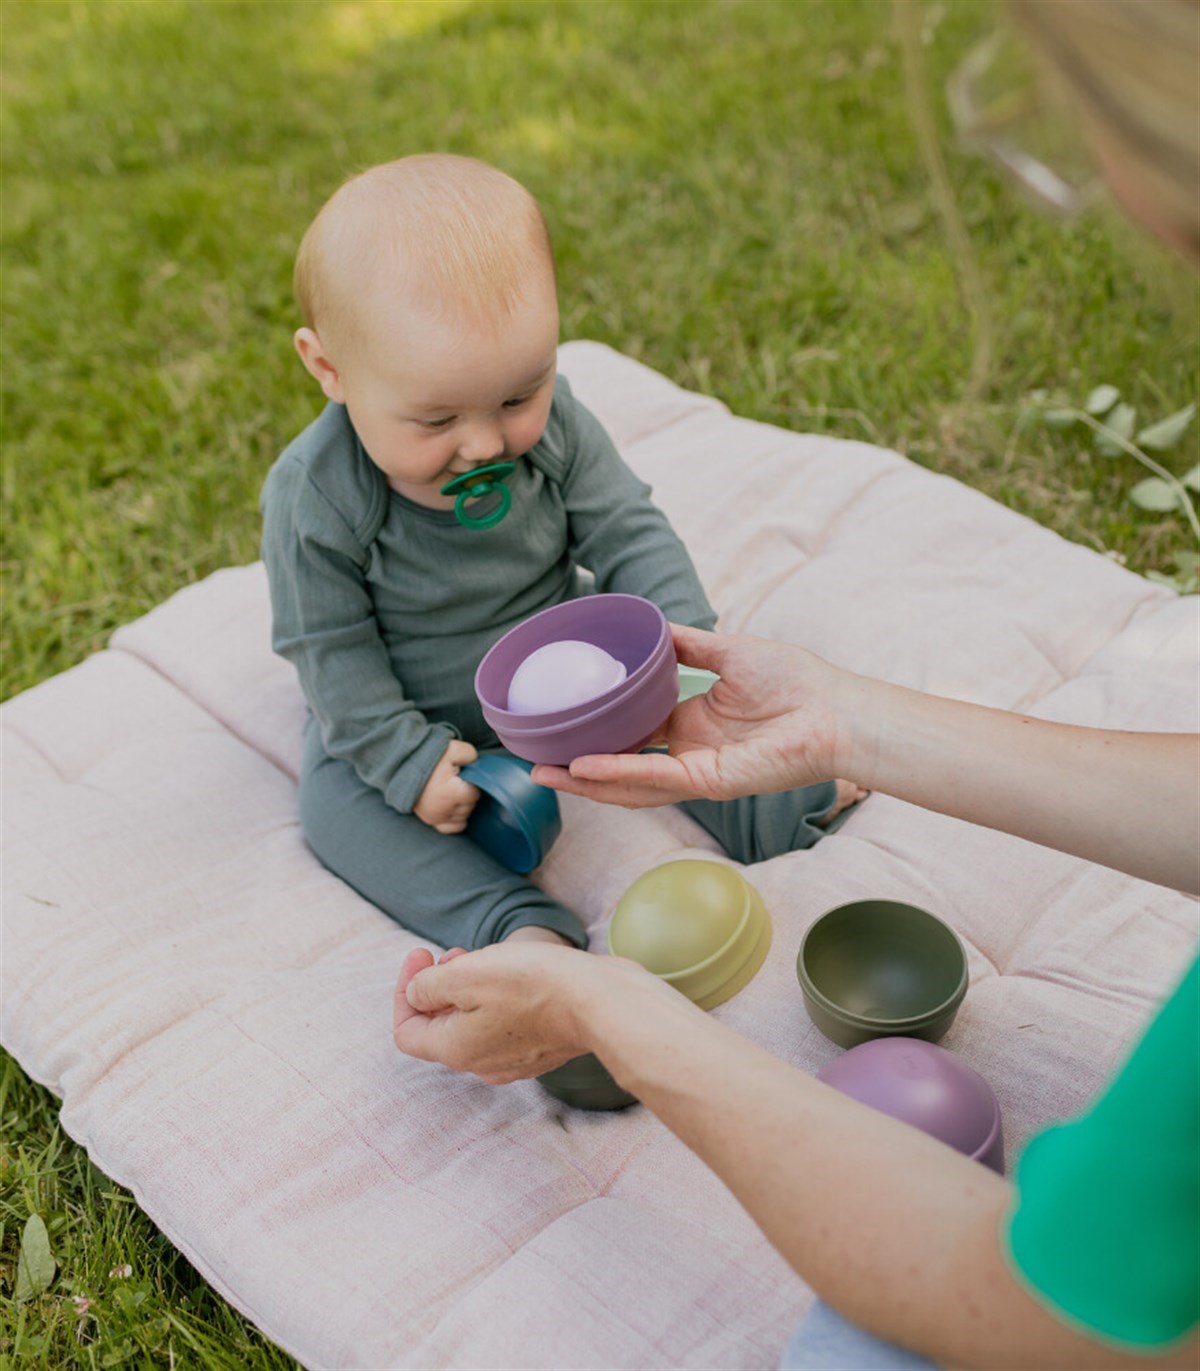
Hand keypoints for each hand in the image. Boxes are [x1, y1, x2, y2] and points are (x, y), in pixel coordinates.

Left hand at [393, 941, 599, 1081]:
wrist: (601, 1001)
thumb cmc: (533, 983)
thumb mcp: (465, 974)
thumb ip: (428, 986)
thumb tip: (417, 995)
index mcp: (455, 1050)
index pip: (406, 1031)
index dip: (403, 990)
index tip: (420, 953)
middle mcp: (481, 1064)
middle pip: (440, 1028)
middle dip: (436, 986)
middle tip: (452, 952)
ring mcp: (514, 1059)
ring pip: (472, 1025)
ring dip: (466, 990)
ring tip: (483, 957)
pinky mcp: (541, 1048)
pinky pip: (503, 1026)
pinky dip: (495, 1000)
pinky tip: (513, 974)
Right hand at [414, 739, 479, 832]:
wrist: (401, 764)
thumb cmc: (428, 756)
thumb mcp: (452, 748)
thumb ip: (470, 755)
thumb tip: (476, 764)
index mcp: (452, 794)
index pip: (474, 794)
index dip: (472, 783)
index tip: (464, 775)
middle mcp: (444, 810)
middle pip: (469, 807)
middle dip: (467, 794)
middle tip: (457, 781)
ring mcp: (435, 817)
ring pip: (462, 818)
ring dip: (462, 807)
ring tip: (453, 791)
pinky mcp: (428, 820)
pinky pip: (450, 828)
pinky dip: (455, 820)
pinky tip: (453, 807)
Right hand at [532, 623, 851, 807]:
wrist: (833, 707)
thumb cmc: (795, 680)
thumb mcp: (727, 651)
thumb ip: (686, 644)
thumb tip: (650, 624)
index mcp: (690, 723)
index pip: (631, 733)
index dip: (596, 731)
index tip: (560, 721)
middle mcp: (687, 750)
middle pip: (621, 764)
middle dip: (577, 767)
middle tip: (534, 760)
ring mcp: (696, 769)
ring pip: (629, 781)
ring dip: (586, 780)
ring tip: (544, 772)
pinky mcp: (710, 781)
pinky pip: (655, 777)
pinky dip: (619, 773)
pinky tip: (585, 765)